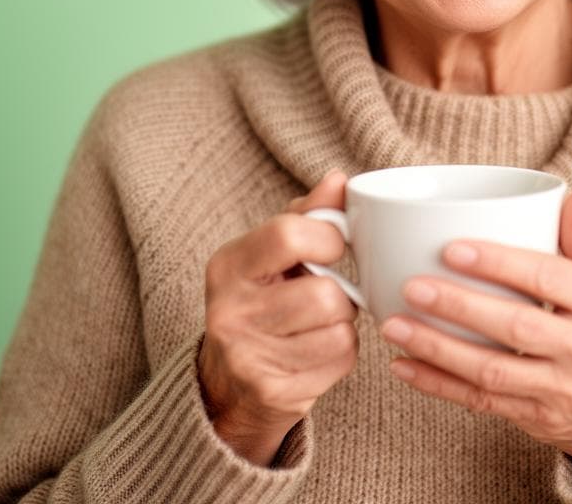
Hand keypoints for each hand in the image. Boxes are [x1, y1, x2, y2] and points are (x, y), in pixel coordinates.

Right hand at [197, 170, 358, 466]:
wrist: (230, 384)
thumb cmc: (263, 299)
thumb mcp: (272, 252)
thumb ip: (309, 214)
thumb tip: (339, 179)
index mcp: (228, 264)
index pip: (289, 234)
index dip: (328, 238)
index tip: (334, 247)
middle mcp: (229, 311)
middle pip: (324, 293)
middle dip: (340, 293)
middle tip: (327, 294)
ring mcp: (247, 357)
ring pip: (339, 329)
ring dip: (343, 324)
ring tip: (321, 323)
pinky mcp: (272, 393)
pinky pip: (341, 362)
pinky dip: (342, 353)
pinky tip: (318, 351)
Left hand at [379, 188, 571, 492]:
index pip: (548, 278)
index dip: (500, 263)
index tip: (452, 248)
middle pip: (517, 327)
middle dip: (460, 307)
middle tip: (412, 285)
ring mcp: (561, 390)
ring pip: (493, 371)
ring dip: (438, 349)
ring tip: (394, 324)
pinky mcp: (536, 419)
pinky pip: (482, 403)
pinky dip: (439, 385)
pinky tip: (404, 365)